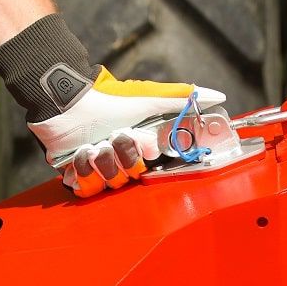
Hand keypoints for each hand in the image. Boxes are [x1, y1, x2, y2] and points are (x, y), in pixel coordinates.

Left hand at [31, 67, 224, 196]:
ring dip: (100, 161)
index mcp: (136, 149)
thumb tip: (219, 96)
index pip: (146, 167)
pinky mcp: (75, 174)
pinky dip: (81, 170)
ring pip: (106, 184)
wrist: (67, 101)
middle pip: (127, 177)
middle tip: (112, 137)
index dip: (140, 155)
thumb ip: (181, 100)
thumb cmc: (108, 99)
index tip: (138, 137)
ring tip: (93, 144)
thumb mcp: (148, 99)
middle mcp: (118, 162)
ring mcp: (96, 169)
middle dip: (120, 156)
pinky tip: (79, 154)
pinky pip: (84, 189)